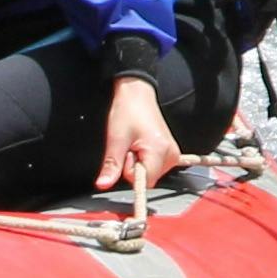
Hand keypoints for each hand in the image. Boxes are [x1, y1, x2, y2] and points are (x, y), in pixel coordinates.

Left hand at [97, 75, 179, 194]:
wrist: (137, 94)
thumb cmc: (128, 111)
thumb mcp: (115, 139)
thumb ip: (112, 165)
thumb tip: (103, 184)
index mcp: (160, 152)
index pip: (143, 182)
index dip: (129, 170)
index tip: (127, 153)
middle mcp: (171, 155)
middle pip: (147, 179)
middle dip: (133, 167)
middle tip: (129, 146)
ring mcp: (172, 154)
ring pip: (149, 174)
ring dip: (138, 163)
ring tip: (135, 143)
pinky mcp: (170, 153)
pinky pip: (153, 167)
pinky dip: (144, 160)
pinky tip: (141, 146)